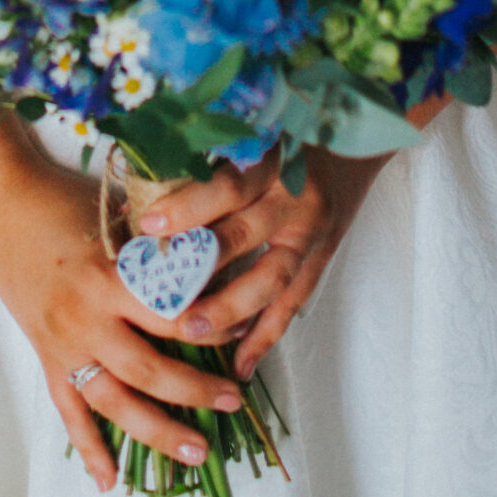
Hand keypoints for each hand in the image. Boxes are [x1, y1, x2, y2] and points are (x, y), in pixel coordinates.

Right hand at [0, 155, 247, 490]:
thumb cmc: (63, 199)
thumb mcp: (118, 214)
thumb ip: (159, 247)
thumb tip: (217, 264)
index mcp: (108, 278)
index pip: (172, 317)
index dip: (213, 329)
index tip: (245, 335)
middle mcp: (85, 320)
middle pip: (150, 372)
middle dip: (197, 391)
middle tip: (235, 401)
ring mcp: (62, 344)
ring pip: (115, 404)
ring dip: (157, 432)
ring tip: (197, 452)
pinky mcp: (45, 357)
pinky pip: (68, 411)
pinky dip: (88, 447)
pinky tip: (109, 481)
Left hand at [135, 147, 388, 379]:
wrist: (352, 135)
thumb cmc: (285, 131)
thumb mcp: (251, 131)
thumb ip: (208, 157)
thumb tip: (144, 185)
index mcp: (272, 160)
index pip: (227, 187)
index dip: (188, 207)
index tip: (148, 225)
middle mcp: (294, 197)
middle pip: (246, 235)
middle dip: (201, 267)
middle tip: (161, 292)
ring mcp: (312, 232)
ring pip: (272, 277)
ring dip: (231, 308)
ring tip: (192, 330)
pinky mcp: (322, 257)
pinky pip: (294, 303)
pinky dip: (267, 336)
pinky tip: (239, 365)